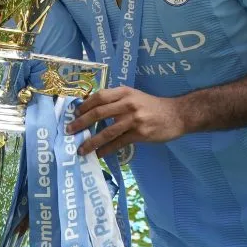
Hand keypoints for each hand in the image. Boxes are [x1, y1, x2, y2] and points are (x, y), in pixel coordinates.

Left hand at [67, 86, 184, 158]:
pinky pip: (118, 143)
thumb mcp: (135, 96)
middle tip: (69, 130)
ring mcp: (134, 119)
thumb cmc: (153, 106)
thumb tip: (92, 110)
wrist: (177, 114)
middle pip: (98, 112)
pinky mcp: (139, 133)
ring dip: (91, 141)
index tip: (73, 114)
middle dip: (81, 123)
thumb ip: (117, 100)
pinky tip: (99, 155)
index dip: (84, 105)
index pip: (99, 96)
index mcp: (125, 92)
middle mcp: (128, 103)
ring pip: (107, 131)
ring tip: (81, 149)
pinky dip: (106, 150)